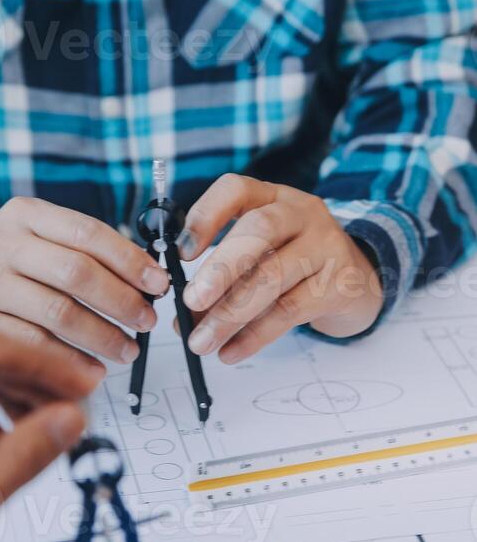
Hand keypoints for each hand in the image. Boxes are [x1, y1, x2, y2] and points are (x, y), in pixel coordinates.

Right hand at [0, 198, 169, 387]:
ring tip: (127, 349)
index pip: (88, 233)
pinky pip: (34, 346)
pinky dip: (69, 362)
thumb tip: (150, 279)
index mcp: (25, 214)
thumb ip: (88, 252)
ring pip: (57, 313)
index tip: (159, 283)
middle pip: (76, 273)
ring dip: (102, 336)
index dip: (130, 261)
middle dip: (121, 301)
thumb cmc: (11, 263)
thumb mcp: (40, 238)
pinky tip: (92, 370)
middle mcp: (2, 244)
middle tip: (147, 320)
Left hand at [178, 175, 383, 362]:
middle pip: (259, 229)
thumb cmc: (296, 265)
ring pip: (273, 277)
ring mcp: (327, 246)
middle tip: (191, 301)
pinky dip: (255, 335)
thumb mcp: (261, 255)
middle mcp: (303, 213)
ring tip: (202, 341)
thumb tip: (182, 318)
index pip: (236, 189)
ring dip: (230, 314)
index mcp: (273, 197)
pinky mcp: (341, 284)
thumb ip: (222, 278)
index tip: (182, 253)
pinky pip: (290, 311)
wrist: (359, 283)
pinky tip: (231, 351)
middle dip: (220, 268)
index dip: (205, 216)